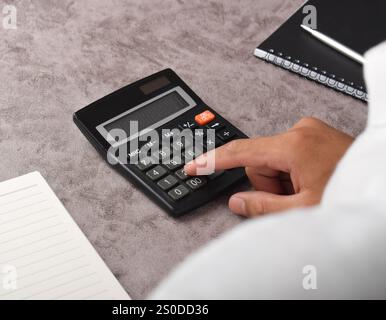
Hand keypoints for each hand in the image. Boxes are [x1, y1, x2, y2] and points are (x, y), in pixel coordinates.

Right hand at [185, 117, 353, 216]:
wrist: (381, 184)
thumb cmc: (351, 192)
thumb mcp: (303, 210)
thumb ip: (262, 207)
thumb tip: (236, 201)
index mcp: (294, 146)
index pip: (240, 152)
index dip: (212, 161)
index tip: (193, 165)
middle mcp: (299, 131)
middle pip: (258, 160)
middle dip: (268, 183)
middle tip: (291, 197)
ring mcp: (308, 130)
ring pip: (272, 158)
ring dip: (281, 179)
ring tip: (306, 189)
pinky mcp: (313, 134)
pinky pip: (287, 153)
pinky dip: (291, 170)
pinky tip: (310, 180)